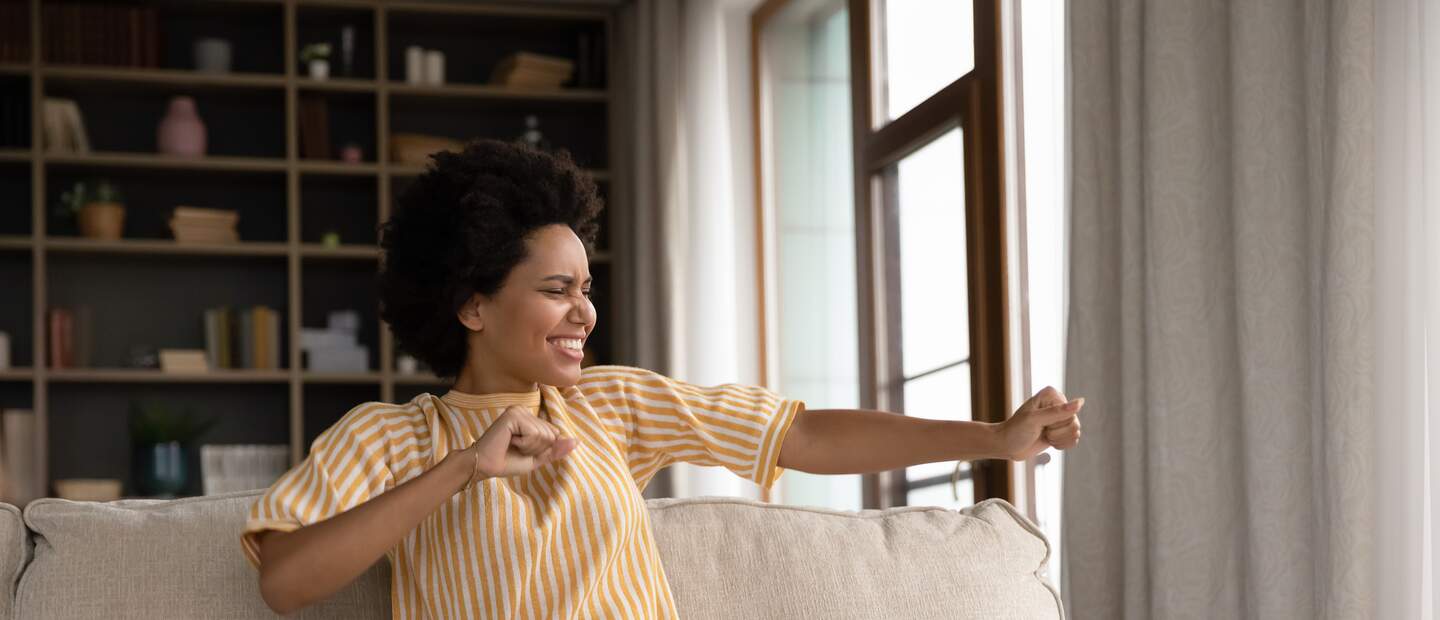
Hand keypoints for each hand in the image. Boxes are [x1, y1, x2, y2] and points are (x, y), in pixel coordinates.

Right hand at [457, 405, 577, 482]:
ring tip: (512, 445)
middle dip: (537, 448)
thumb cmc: (508, 462)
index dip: (543, 449)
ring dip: (530, 447)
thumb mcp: (537, 457)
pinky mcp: (513, 415)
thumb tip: (577, 442)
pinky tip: (510, 441)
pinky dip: (524, 444)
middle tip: (516, 448)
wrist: (486, 467)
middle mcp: (524, 410)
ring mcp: (518, 410)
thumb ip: (556, 449)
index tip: (523, 450)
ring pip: (544, 434)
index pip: (554, 433)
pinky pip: (534, 433)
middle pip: (551, 434)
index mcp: (530, 417)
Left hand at [995, 386, 1084, 460]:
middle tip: (1041, 431)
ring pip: (1076, 433)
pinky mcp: (1061, 430)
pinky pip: (1074, 440)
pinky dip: (1062, 445)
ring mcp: (1060, 417)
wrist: (1006, 445)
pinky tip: (1049, 441)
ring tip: (1044, 435)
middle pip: (1075, 424)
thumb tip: (1081, 402)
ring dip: (1059, 440)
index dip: (1056, 424)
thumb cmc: (1016, 430)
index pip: (1070, 413)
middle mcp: (1059, 403)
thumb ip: (1057, 412)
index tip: (1039, 423)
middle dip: (1057, 433)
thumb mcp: (1034, 420)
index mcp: (1052, 395)